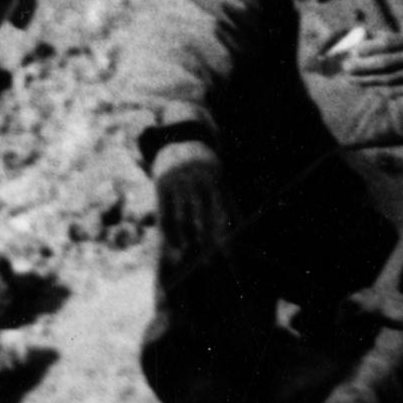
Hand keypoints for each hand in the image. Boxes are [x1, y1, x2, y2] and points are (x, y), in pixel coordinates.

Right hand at [150, 146, 237, 278]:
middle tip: (209, 263)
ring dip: (186, 239)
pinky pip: (165, 214)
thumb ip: (229, 202)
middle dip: (206, 241)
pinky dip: (169, 232)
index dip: (226, 235)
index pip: (223, 212)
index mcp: (217, 179)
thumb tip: (240, 229)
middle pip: (202, 217)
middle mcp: (198, 179)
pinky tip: (175, 247)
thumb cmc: (206, 168)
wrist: (179, 138)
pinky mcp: (162, 184)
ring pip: (182, 217)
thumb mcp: (221, 178)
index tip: (230, 256)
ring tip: (189, 256)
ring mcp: (179, 181)